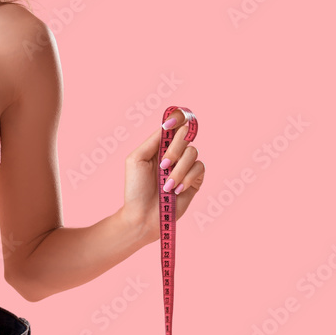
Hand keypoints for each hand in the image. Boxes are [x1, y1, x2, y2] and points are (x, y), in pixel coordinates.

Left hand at [122, 108, 205, 243]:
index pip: (175, 124)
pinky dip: (186, 178)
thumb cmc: (136, 189)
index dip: (177, 119)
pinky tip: (176, 190)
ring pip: (193, 152)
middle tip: (163, 165)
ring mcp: (186, 165)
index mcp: (160, 146)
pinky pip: (199, 168)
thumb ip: (153, 140)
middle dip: (174, 150)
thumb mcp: (136, 159)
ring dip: (178, 170)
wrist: (143, 215)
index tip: (170, 125)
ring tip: (166, 186)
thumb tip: (168, 125)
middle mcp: (175, 153)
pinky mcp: (196, 179)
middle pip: (186, 134)